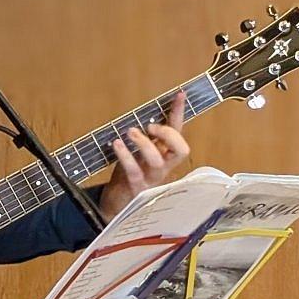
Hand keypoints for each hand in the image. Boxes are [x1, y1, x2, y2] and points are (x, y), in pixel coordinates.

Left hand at [98, 91, 191, 221]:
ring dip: (144, 143)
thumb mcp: (139, 153)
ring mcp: (151, 179)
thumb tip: (145, 115)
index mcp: (164, 155)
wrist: (118, 204)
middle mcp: (162, 167)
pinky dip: (126, 156)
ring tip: (130, 132)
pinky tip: (117, 144)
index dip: (179, 113)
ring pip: (158, 161)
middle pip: (181, 150)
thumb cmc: (128, 176)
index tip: (179, 94)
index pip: (177, 132)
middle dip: (169, 135)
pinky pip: (134, 171)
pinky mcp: (136, 188)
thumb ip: (146, 138)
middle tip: (151, 126)